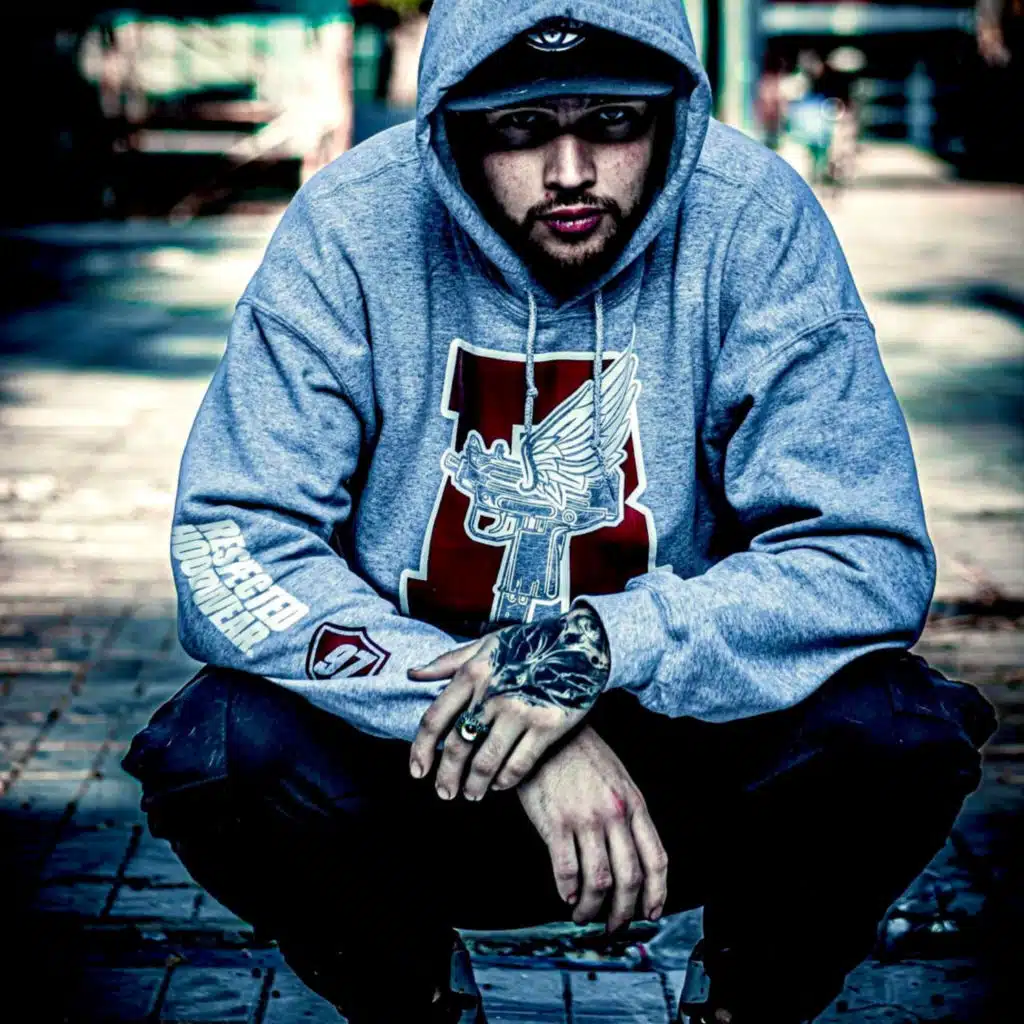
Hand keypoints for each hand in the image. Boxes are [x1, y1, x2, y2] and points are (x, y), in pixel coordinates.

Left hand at [407, 606, 609, 800]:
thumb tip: (413, 674)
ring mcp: (521, 711)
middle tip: (445, 793)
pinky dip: (505, 781)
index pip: (435, 718)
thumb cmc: (530, 642)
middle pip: (458, 745)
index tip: (418, 770)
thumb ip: (449, 661)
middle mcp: (493, 694)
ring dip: (474, 785)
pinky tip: (500, 785)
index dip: (421, 749)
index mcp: (473, 673)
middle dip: (447, 776)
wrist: (580, 641)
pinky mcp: (547, 726)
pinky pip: (519, 764)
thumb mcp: (486, 644)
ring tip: (472, 794)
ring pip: (486, 761)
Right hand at [517, 725, 667, 932]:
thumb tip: (632, 855)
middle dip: (624, 912)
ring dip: (592, 907)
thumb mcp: (617, 778)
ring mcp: (586, 819)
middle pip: (629, 877)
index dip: (656, 893)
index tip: (650, 913)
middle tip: (613, 926)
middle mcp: (614, 815)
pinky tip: (565, 896)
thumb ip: (627, 813)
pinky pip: (566, 869)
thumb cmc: (582, 754)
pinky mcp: (556, 822)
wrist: (549, 733)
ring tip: (584, 915)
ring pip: (599, 880)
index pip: (656, 858)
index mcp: (634, 804)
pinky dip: (568, 890)